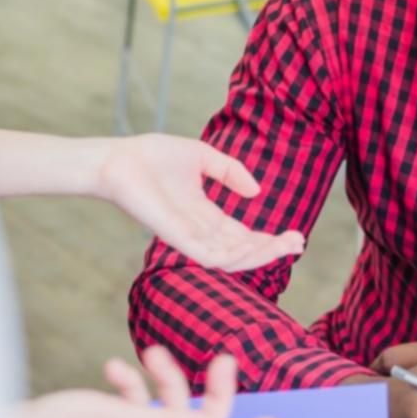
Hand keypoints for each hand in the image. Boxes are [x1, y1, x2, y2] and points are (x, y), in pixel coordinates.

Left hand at [96, 134, 304, 271]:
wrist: (117, 160)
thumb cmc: (152, 156)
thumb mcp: (201, 156)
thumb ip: (230, 171)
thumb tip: (256, 192)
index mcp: (205, 216)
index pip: (242, 236)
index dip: (270, 240)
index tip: (296, 237)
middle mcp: (198, 232)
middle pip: (242, 252)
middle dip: (272, 251)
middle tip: (298, 245)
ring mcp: (187, 238)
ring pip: (229, 260)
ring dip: (258, 256)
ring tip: (282, 246)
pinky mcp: (175, 238)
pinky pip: (208, 257)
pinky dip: (232, 257)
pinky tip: (252, 247)